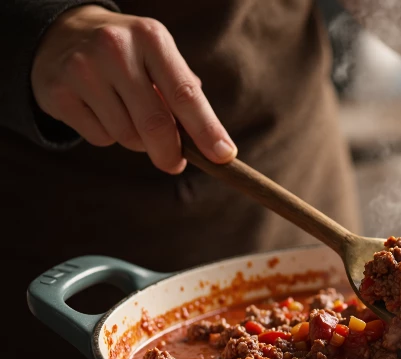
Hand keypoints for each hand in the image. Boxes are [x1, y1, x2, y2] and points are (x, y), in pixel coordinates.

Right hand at [31, 5, 235, 173]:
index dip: (207, 130)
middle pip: (155, 124)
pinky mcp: (59, 93)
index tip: (223, 156)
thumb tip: (215, 143)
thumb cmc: (127, 54)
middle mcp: (115, 49)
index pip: (185, 94)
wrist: (61, 34)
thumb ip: (184, 93)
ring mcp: (83, 70)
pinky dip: (109, 136)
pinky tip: (101, 111)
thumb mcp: (158, 55)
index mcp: (150, 38)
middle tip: (175, 164)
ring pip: (127, 136)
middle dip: (171, 153)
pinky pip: (100, 138)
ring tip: (128, 115)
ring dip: (137, 141)